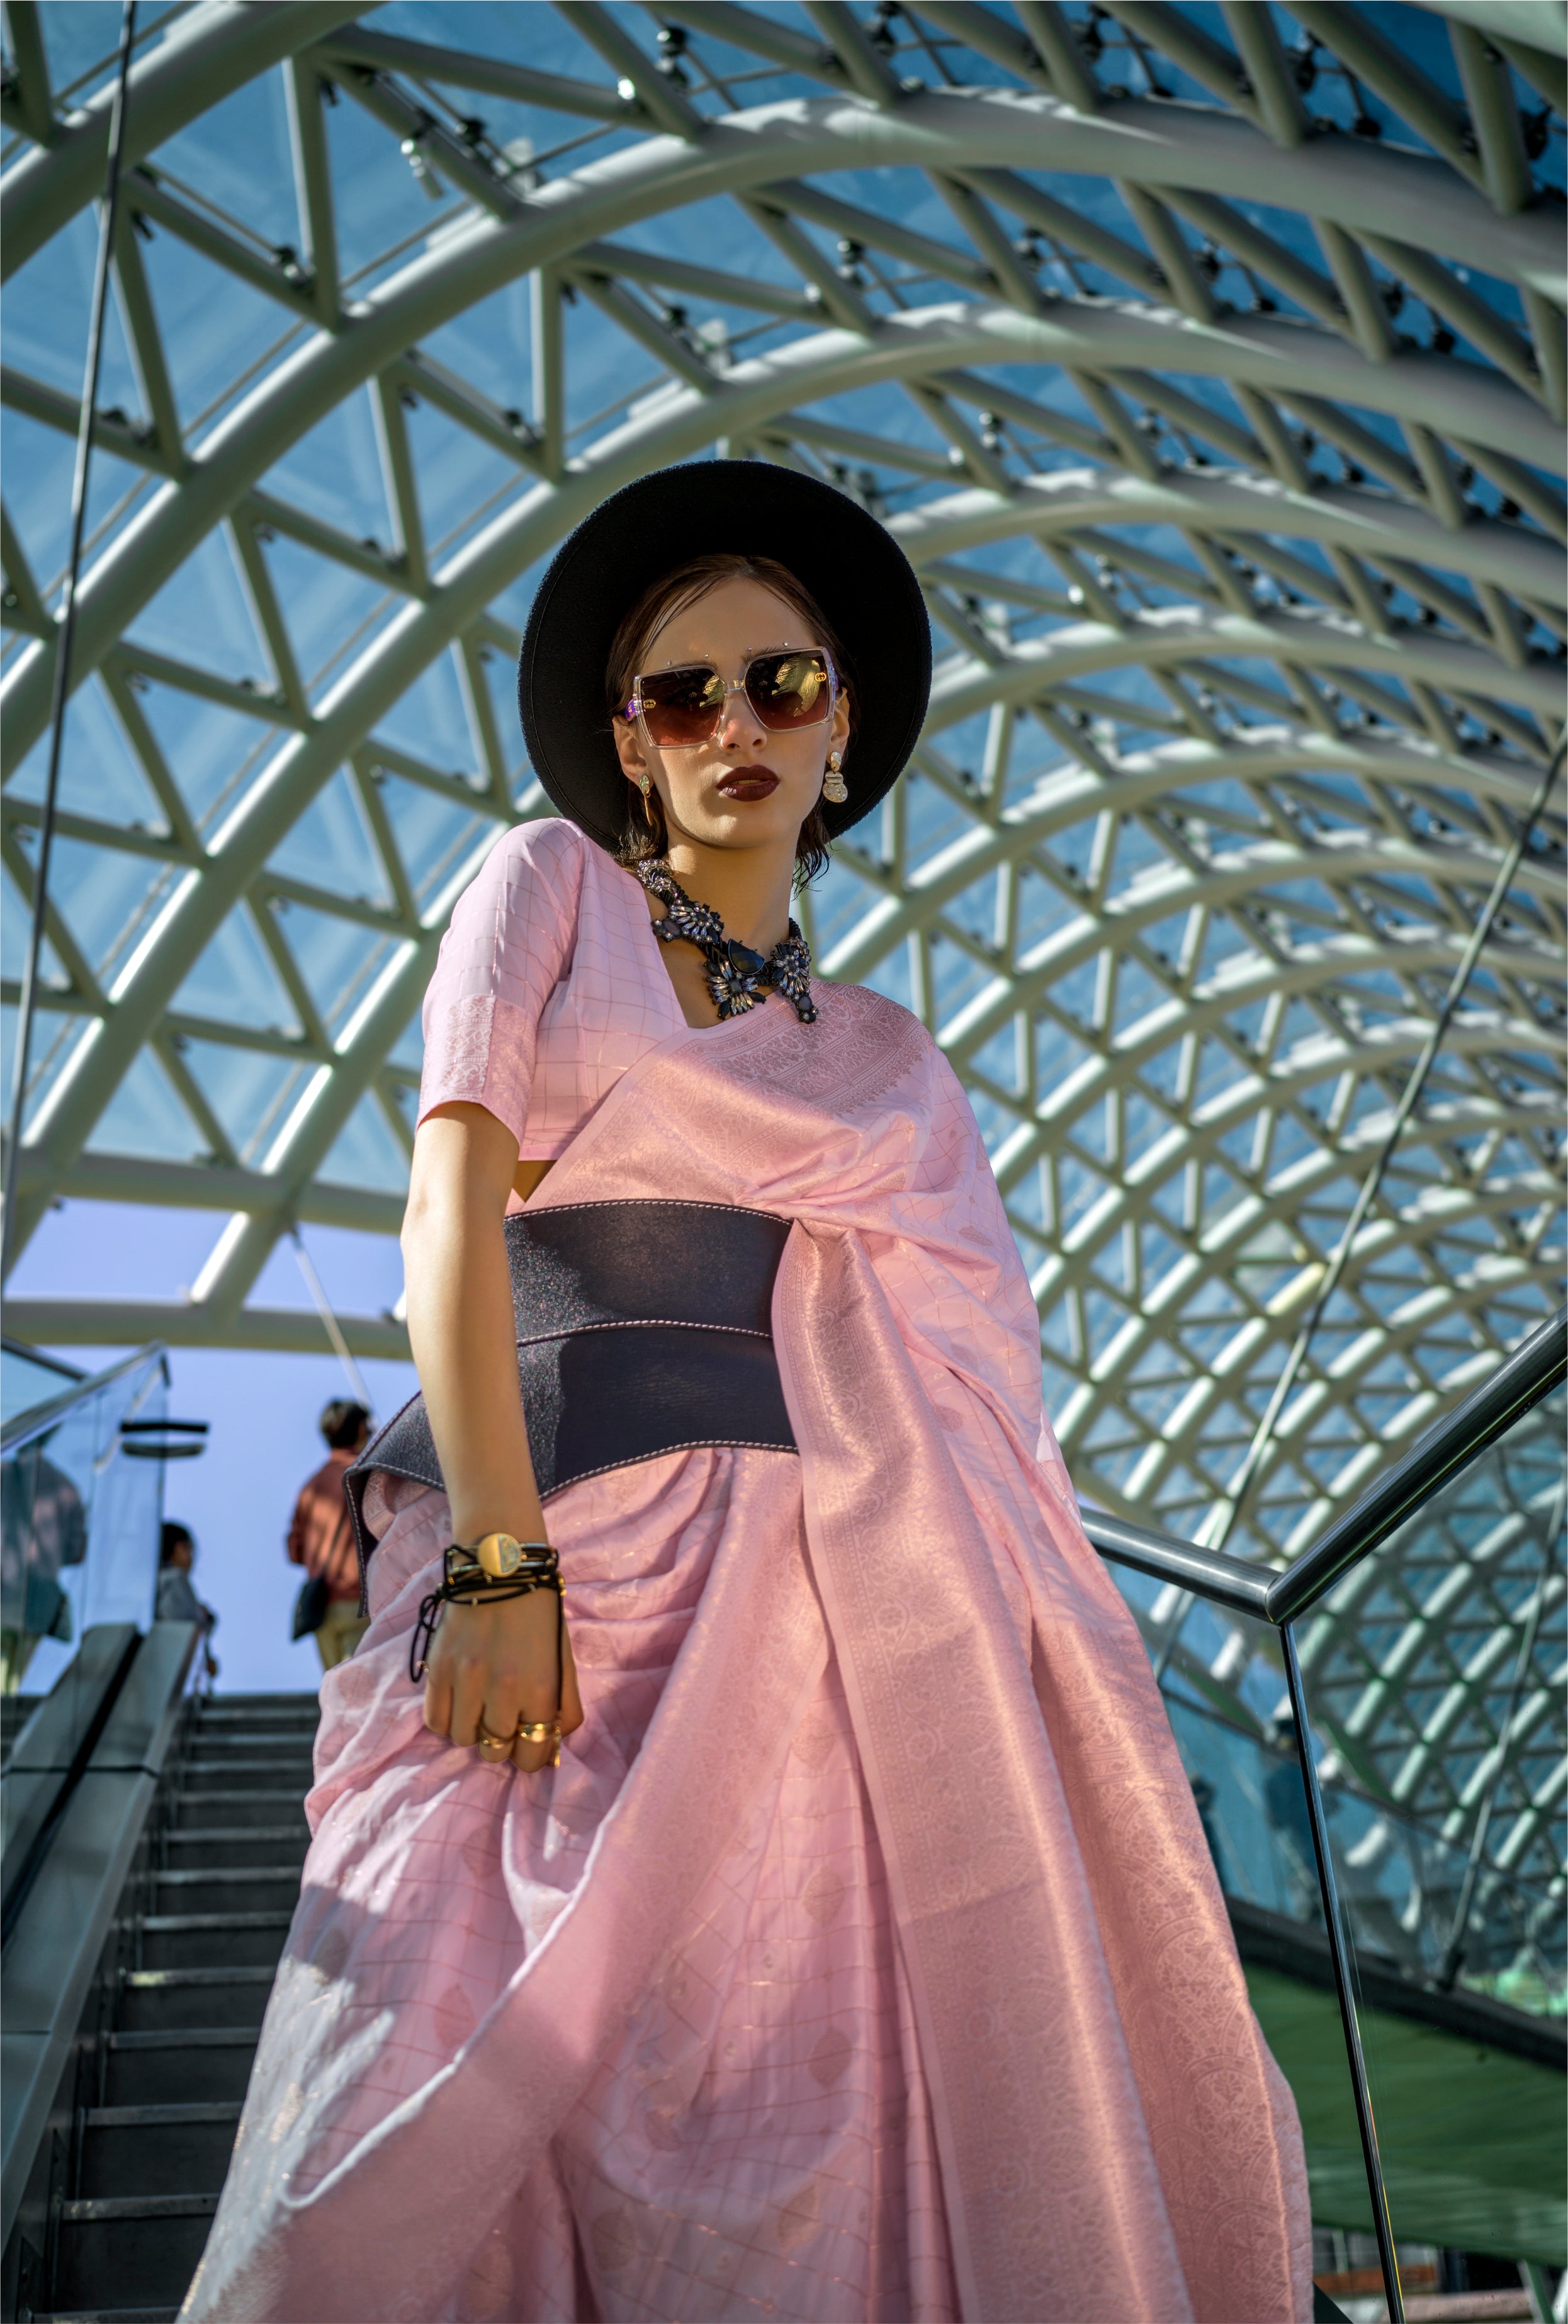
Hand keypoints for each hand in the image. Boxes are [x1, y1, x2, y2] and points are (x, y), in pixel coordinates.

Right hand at [422, 1585, 583, 1772]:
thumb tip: (555, 1742)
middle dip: (503, 1741)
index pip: (532, 1755)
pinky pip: (435, 1722)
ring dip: (473, 1730)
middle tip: (504, 1720)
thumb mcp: (564, 1659)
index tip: (528, 1742)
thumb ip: (566, 1705)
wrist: (500, 1569)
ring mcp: (466, 1681)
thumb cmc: (538, 1614)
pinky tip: (459, 1702)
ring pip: (464, 1740)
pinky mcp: (438, 1670)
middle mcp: (502, 1691)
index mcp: (541, 1690)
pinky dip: (447, 1719)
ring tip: (480, 1707)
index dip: (531, 1755)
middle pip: (495, 1752)